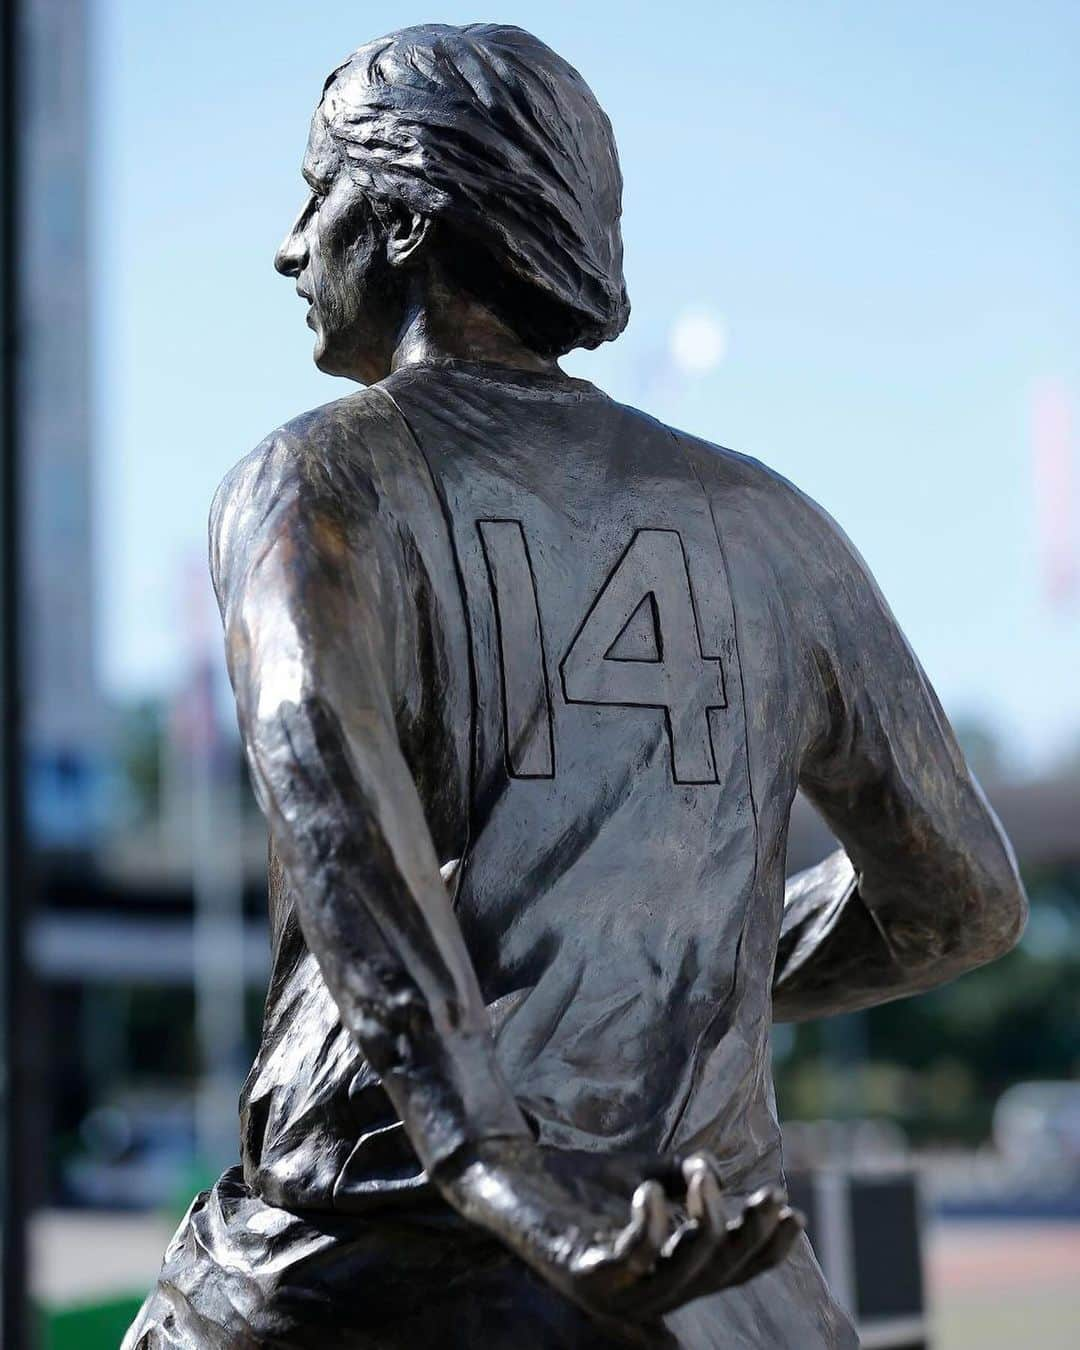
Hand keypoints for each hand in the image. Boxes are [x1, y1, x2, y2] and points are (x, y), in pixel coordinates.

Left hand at [436, 1137, 801, 1325]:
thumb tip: (719, 1176)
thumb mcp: (646, 1176)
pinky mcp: (581, 1273)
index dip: (764, 1250)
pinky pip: (630, 1258)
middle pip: (714, 1274)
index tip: (792, 1212)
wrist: (510, 1177)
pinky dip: (648, 1224)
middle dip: (746, 1235)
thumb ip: (685, 1180)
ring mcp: (612, 1291)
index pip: (727, 1274)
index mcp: (662, 1276)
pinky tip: (649, 1189)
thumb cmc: (578, 1182)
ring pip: (683, 1271)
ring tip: (699, 1174)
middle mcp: (643, 1296)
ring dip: (703, 1221)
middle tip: (766, 1192)